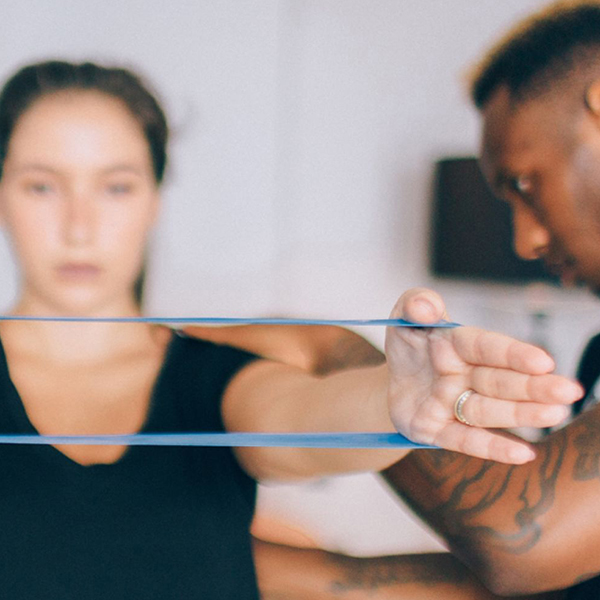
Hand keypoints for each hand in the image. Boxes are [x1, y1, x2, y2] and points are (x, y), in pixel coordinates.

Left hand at [385, 288, 582, 463]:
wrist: (389, 381)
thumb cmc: (408, 344)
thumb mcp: (404, 317)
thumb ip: (415, 304)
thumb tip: (425, 306)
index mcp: (457, 343)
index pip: (486, 347)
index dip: (512, 354)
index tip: (543, 360)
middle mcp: (463, 375)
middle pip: (499, 381)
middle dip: (532, 386)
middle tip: (568, 391)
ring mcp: (454, 405)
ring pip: (490, 410)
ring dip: (522, 413)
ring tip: (555, 414)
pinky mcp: (440, 432)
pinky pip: (466, 441)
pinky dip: (493, 448)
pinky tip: (524, 454)